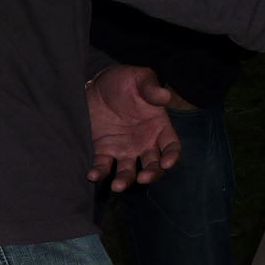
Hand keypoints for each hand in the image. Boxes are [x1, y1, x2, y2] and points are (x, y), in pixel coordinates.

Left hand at [86, 64, 180, 191]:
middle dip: (150, 175)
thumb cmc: (124, 80)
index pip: (171, 147)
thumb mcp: (140, 78)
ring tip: (117, 186)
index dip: (171, 156)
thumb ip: (151, 88)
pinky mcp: (103, 152)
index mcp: (158, 127)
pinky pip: (103, 167)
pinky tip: (93, 175)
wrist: (97, 83)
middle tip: (142, 178)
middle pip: (153, 166)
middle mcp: (144, 144)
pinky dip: (99, 173)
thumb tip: (165, 96)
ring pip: (128, 173)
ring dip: (124, 181)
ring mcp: (123, 150)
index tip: (166, 163)